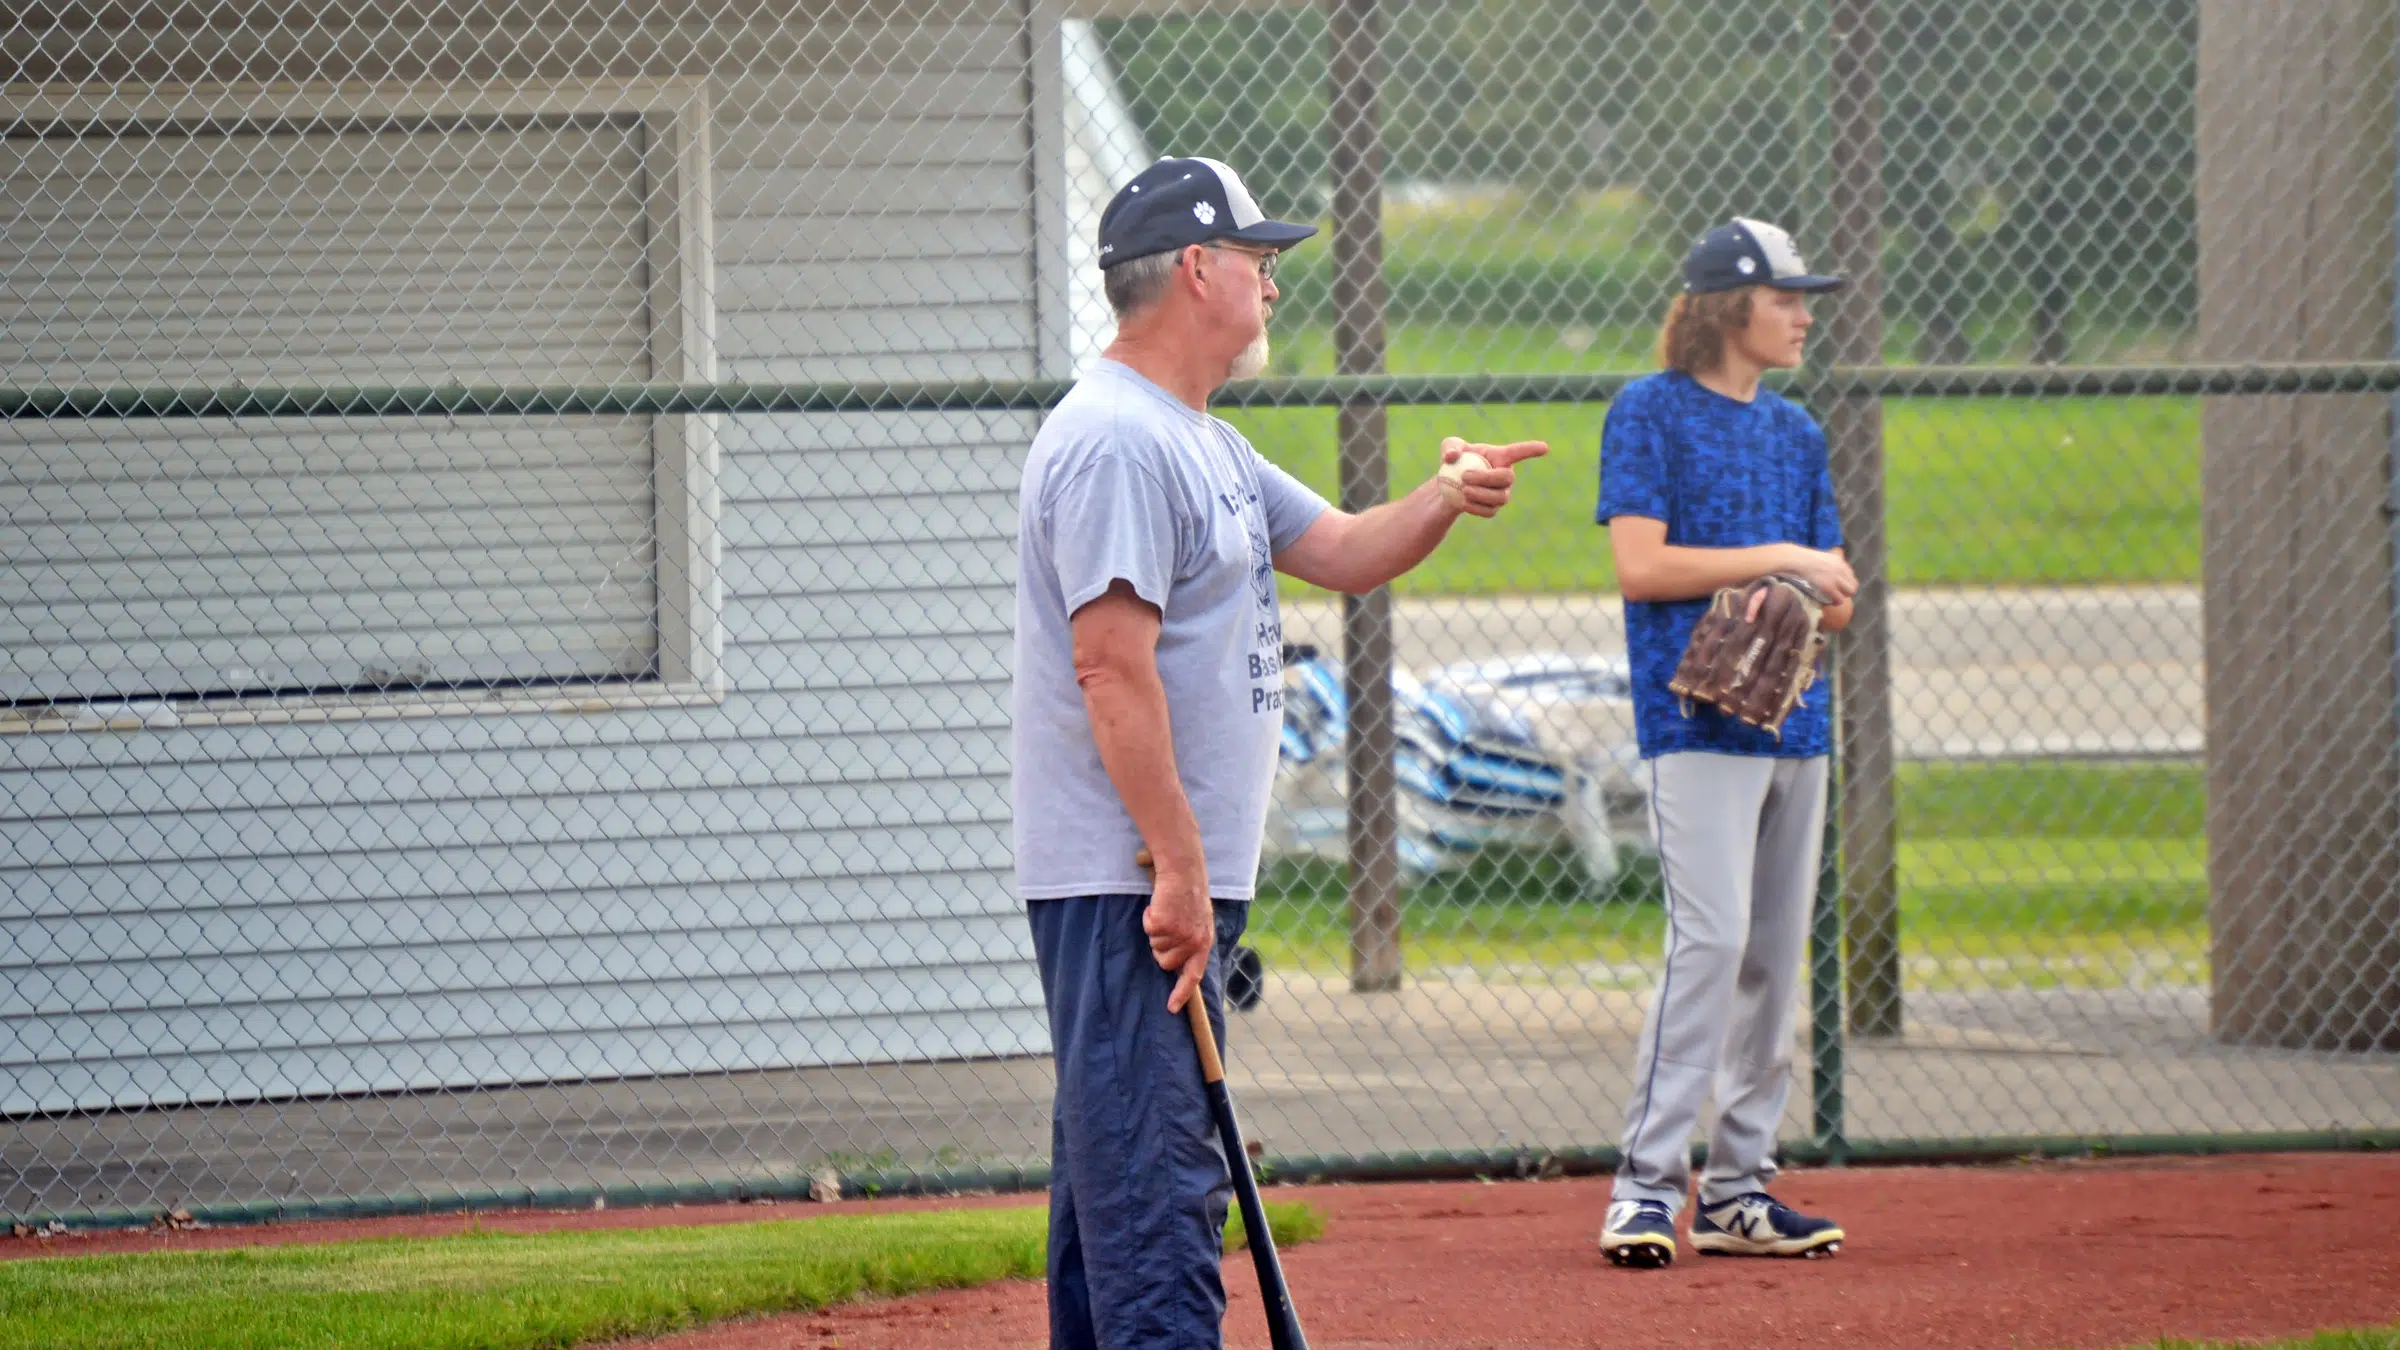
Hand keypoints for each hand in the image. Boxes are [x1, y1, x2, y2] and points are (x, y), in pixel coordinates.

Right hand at [1140, 851, 1213, 1012]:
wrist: (1184, 872)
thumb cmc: (1189, 895)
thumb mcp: (1199, 922)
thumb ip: (1192, 942)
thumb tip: (1178, 964)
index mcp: (1204, 943)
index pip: (1194, 975)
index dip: (1182, 993)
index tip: (1172, 1008)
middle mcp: (1193, 942)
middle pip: (1166, 962)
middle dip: (1161, 947)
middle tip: (1168, 925)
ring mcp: (1179, 934)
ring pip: (1155, 946)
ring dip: (1156, 931)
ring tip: (1166, 912)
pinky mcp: (1164, 924)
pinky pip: (1148, 929)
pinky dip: (1149, 917)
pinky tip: (1160, 906)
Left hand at [1439, 437, 1549, 518]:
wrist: (1449, 485)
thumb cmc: (1454, 461)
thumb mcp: (1449, 447)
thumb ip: (1450, 446)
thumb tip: (1452, 456)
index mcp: (1501, 456)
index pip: (1519, 452)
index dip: (1531, 450)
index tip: (1545, 448)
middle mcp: (1506, 475)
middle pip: (1507, 478)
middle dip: (1487, 478)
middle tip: (1465, 477)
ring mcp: (1502, 493)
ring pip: (1501, 497)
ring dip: (1481, 495)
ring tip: (1463, 491)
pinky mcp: (1494, 508)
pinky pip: (1490, 511)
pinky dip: (1476, 508)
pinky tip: (1463, 503)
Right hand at [1777, 546, 1858, 603]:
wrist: (1796, 560)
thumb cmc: (1803, 557)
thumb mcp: (1820, 556)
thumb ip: (1827, 562)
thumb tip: (1826, 568)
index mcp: (1839, 560)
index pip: (1851, 574)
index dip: (1846, 582)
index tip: (1839, 585)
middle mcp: (1841, 569)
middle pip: (1853, 585)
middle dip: (1847, 591)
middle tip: (1838, 594)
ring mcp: (1836, 578)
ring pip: (1849, 592)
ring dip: (1843, 597)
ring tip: (1835, 599)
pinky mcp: (1829, 586)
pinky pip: (1839, 598)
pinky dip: (1836, 602)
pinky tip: (1830, 602)